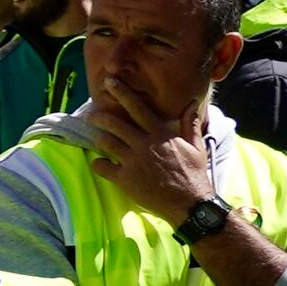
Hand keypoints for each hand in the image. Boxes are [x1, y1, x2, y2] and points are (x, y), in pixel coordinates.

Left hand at [79, 84, 216, 229]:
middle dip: (99, 116)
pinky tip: (99, 163)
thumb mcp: (196, 146)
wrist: (189, 203)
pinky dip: (98, 163)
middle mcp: (144, 144)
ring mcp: (133, 161)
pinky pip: (102, 167)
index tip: (109, 82)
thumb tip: (191, 103)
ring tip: (94, 136)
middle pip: (114, 123)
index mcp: (160, 134)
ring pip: (106, 142)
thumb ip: (190, 124)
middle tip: (91, 115)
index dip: (122, 93)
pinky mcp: (125, 178)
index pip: (138, 108)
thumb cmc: (194, 173)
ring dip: (98, 138)